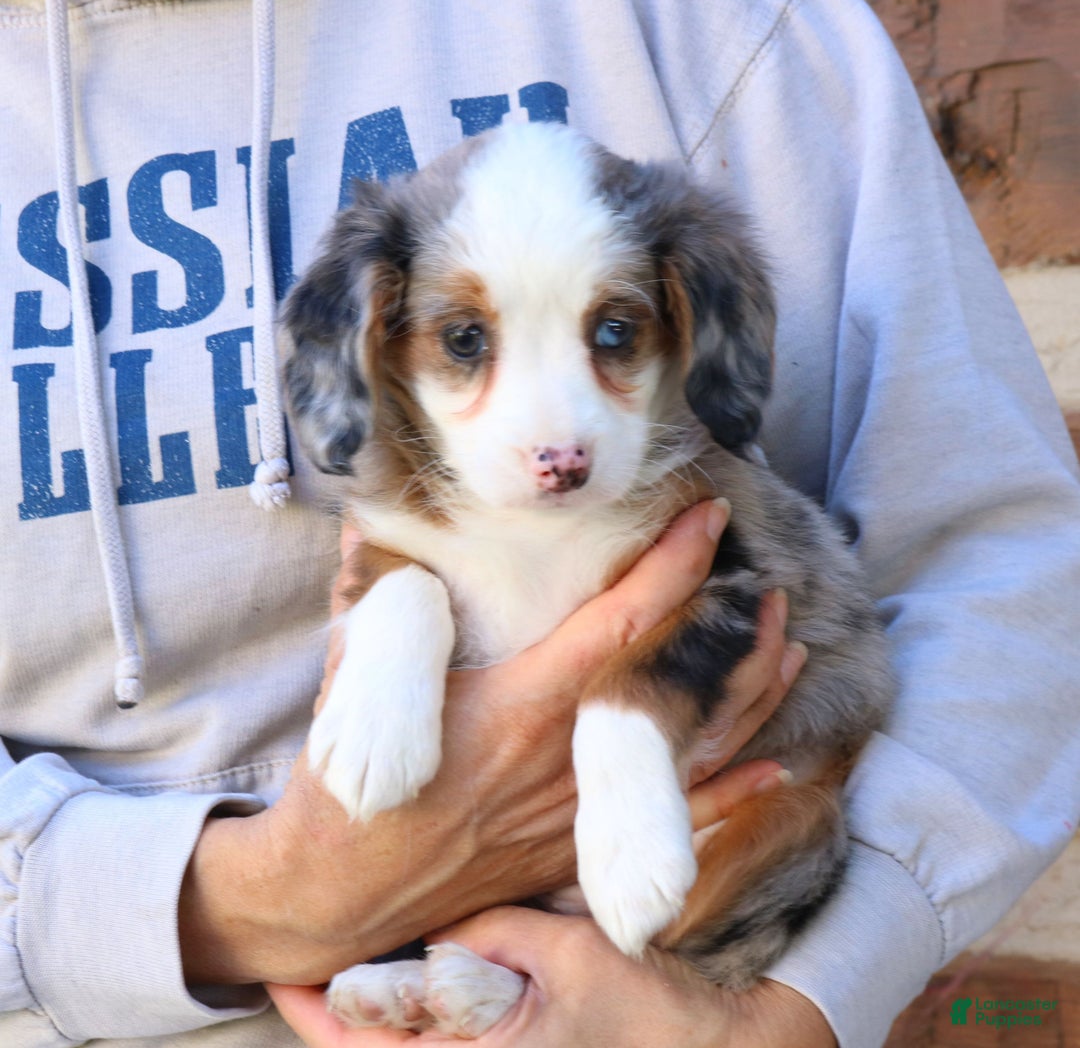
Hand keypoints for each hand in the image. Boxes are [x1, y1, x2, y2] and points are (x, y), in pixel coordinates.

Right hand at [179, 501, 806, 985]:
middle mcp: (563, 757)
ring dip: (747, 703)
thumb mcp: (358, 678)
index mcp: (519, 703)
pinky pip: (667, 823)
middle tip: (770, 589)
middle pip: (677, 688)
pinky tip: (771, 771)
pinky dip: (725, 796)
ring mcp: (576, 811)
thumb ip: (380, 603)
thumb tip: (368, 529)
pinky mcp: (573, 852)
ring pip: (688, 752)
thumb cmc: (348, 784)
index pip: (621, 622)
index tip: (708, 520)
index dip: (673, 566)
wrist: (338, 892)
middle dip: (735, 636)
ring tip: (788, 652)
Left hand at [267, 906, 836, 1047]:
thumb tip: (441, 931)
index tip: (285, 969)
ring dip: (378, 1021)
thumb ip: (497, 936)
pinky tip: (425, 986)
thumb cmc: (645, 1013)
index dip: (317, 1008)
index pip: (367, 1045)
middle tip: (309, 965)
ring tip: (355, 971)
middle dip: (339, 1014)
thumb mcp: (566, 953)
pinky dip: (424, 1025)